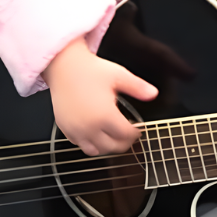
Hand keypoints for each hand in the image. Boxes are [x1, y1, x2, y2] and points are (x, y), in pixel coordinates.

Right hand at [42, 38, 158, 155]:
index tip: (137, 129)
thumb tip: (153, 93)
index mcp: (105, 115)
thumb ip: (137, 87)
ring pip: (95, 151)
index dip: (136, 134)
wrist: (63, 65)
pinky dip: (89, 142)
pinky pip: (79, 144)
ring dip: (106, 147)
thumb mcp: (118, 74)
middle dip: (123, 143)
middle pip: (112, 147)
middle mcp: (89, 126)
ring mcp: (76, 129)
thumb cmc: (89, 69)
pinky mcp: (65, 128)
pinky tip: (94, 132)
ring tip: (111, 137)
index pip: (126, 135)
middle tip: (127, 135)